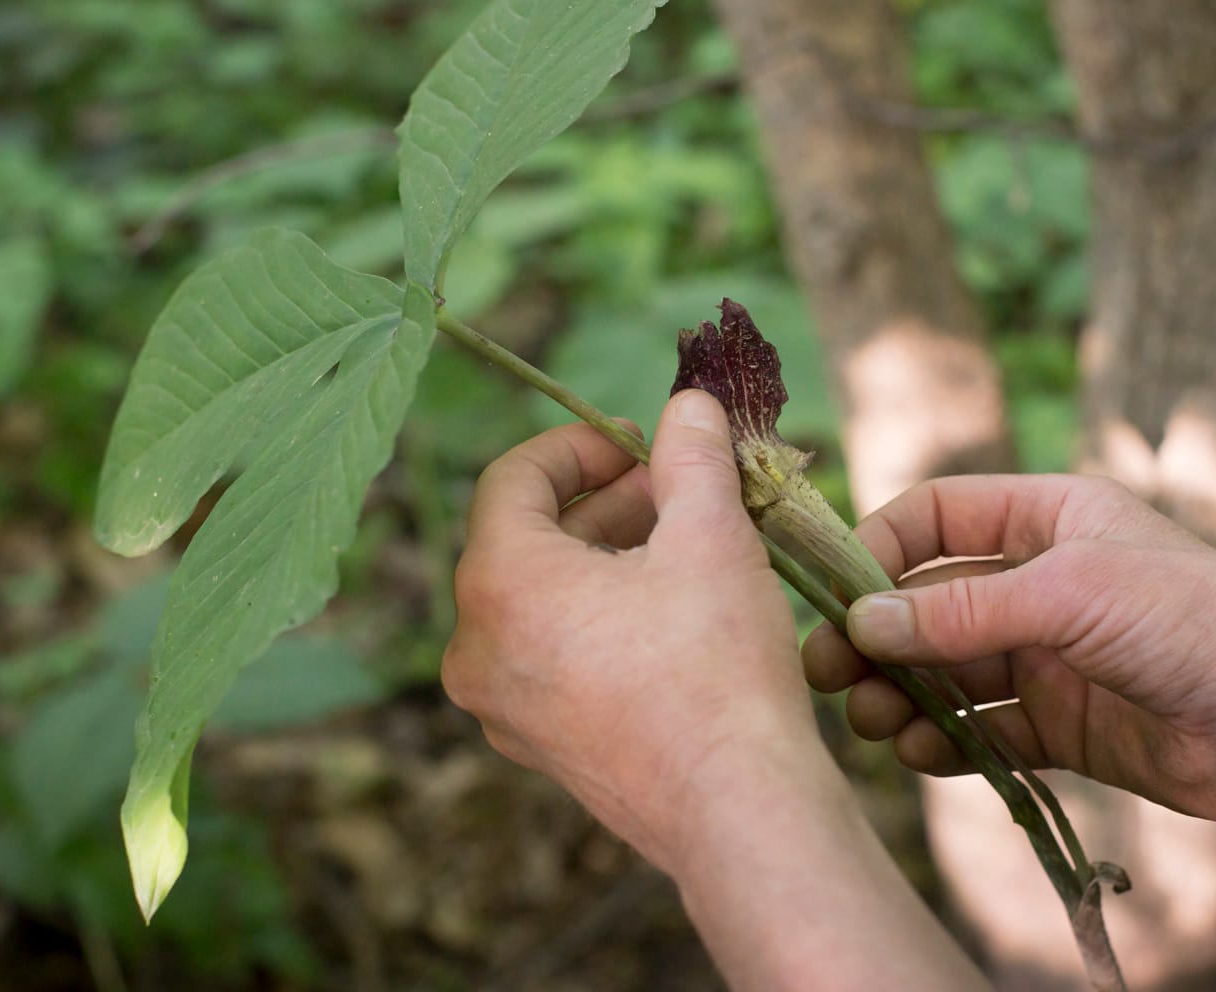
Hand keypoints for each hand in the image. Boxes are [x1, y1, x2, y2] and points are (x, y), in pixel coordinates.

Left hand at [442, 390, 822, 872]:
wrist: (738, 810)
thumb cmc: (717, 667)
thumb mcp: (711, 535)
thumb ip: (690, 456)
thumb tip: (688, 404)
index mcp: (499, 585)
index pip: (511, 480)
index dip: (577, 445)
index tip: (637, 439)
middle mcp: (477, 649)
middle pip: (524, 541)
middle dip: (602, 503)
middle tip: (673, 485)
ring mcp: (503, 708)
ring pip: (541, 601)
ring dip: (604, 559)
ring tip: (683, 542)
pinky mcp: (540, 746)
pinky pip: (552, 656)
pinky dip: (599, 618)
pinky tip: (672, 611)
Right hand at [802, 475, 1215, 824]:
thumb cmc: (1192, 619)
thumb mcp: (1067, 593)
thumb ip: (960, 611)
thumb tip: (863, 621)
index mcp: (1048, 518)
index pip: (936, 516)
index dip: (879, 547)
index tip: (834, 593)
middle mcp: (1043, 582)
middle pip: (930, 601)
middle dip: (876, 635)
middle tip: (827, 673)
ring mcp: (1053, 657)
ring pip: (950, 671)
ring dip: (903, 693)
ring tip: (872, 722)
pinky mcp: (1066, 726)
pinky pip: (985, 731)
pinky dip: (947, 743)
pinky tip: (923, 754)